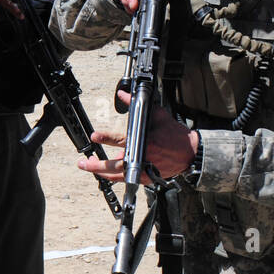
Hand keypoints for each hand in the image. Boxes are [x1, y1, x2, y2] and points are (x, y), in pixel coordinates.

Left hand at [76, 91, 197, 180]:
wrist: (190, 153)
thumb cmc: (174, 134)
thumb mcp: (158, 115)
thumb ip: (137, 105)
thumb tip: (123, 94)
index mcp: (145, 142)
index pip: (121, 140)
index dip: (106, 138)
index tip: (95, 136)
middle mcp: (143, 159)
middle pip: (114, 165)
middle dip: (96, 165)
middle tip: (83, 162)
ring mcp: (144, 171)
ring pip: (117, 176)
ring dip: (101, 172)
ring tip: (89, 167)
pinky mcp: (146, 178)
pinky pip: (125, 180)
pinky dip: (114, 177)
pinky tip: (103, 173)